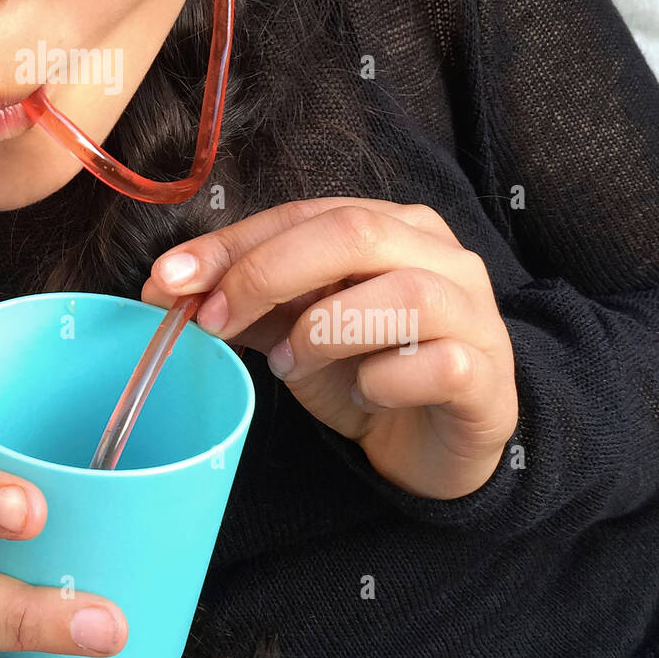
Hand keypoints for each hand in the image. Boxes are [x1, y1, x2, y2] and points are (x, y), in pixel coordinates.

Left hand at [141, 198, 517, 500]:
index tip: (168, 279)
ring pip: (403, 294)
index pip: (302, 214)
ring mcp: (474, 313)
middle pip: (352, 232)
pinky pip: (439, 365)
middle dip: (267, 274)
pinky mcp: (490, 378)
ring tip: (290, 364)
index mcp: (390, 225)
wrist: (435, 443)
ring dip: (325, 330)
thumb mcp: (292, 330)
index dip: (231, 244)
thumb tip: (168, 288)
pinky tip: (365, 395)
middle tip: (213, 320)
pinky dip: (384, 382)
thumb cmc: (365, 370)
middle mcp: (440, 254)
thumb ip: (243, 303)